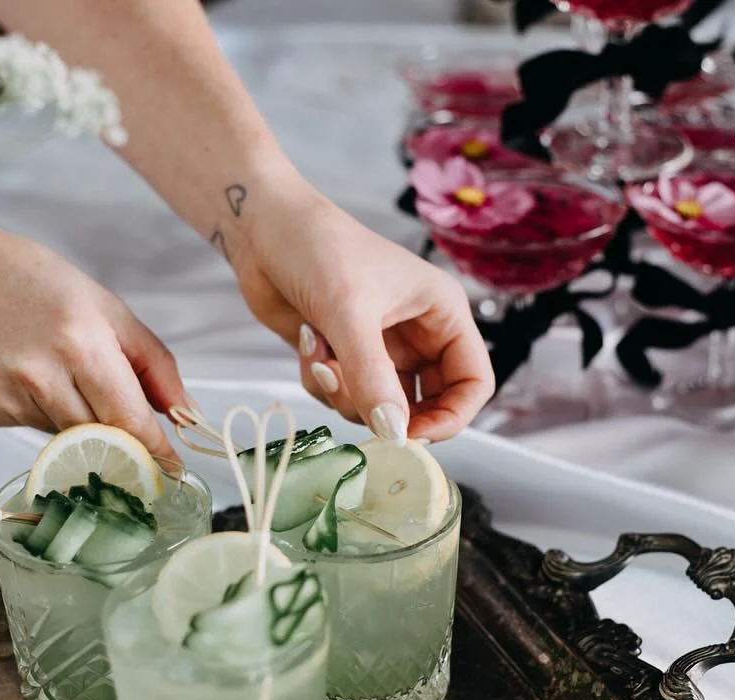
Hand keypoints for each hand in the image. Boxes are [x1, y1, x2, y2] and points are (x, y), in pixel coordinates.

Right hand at [0, 200, 184, 458]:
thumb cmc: (25, 277)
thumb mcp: (103, 304)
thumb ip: (152, 362)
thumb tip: (184, 413)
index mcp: (82, 345)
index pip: (131, 422)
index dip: (156, 454)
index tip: (173, 471)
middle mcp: (43, 378)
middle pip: (104, 440)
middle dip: (124, 443)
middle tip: (136, 439)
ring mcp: (9, 400)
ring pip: (71, 439)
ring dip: (84, 424)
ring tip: (64, 375)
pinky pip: (36, 429)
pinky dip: (46, 413)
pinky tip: (27, 374)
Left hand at [234, 189, 492, 442]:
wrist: (261, 229)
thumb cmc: (318, 247)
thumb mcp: (350, 313)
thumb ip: (373, 378)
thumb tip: (394, 434)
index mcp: (441, 313)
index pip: (473, 382)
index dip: (452, 416)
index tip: (412, 435)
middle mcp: (418, 334)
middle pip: (428, 405)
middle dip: (389, 413)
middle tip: (359, 405)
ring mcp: (380, 348)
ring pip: (379, 408)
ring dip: (345, 395)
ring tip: (322, 358)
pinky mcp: (344, 356)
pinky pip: (343, 396)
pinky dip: (322, 383)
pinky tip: (307, 345)